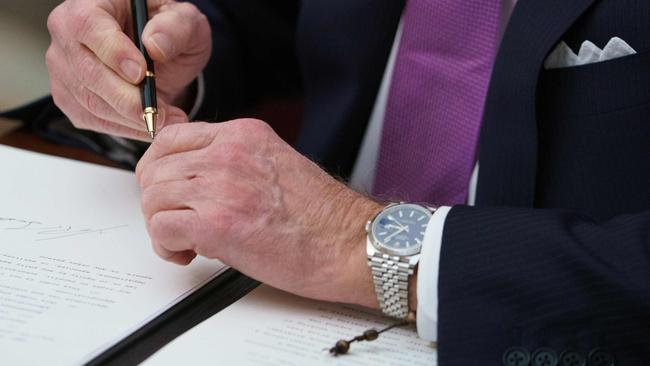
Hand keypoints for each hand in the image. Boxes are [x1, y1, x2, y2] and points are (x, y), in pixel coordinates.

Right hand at [46, 0, 211, 139]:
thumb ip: (176, 27)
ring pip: (90, 101)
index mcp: (90, 4)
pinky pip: (92, 119)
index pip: (89, 26)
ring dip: (131, 119)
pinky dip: (125, 129)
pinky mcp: (69, 96)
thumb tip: (155, 46)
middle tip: (163, 112)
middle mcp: (67, 34)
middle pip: (88, 72)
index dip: (114, 52)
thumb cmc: (168, 31)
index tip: (142, 74)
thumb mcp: (184, 20)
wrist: (159, 53)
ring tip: (168, 120)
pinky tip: (150, 126)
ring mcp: (64, 68)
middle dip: (128, 99)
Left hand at [136, 120, 384, 307]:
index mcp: (243, 135)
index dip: (158, 167)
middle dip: (158, 201)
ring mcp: (221, 185)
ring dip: (161, 224)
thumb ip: (234, 163)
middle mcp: (228, 153)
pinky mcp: (216, 223)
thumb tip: (196, 181)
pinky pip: (160, 228)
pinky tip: (187, 253)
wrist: (347, 243)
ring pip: (152, 198)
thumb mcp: (275, 165)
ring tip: (186, 241)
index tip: (162, 186)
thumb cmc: (321, 216)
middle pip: (155, 169)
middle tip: (175, 221)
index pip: (172, 136)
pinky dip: (166, 245)